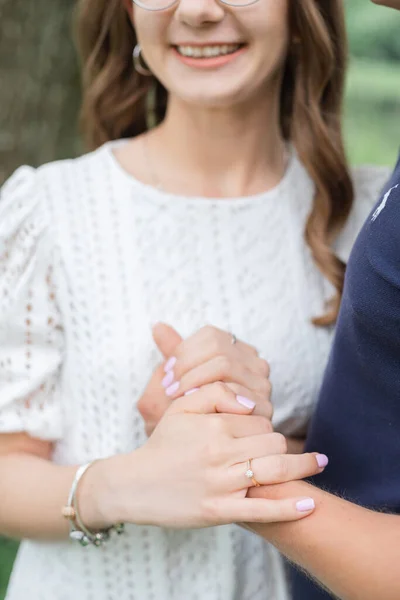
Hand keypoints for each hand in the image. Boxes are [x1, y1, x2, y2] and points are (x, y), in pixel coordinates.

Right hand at [107, 383, 325, 528]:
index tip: (257, 431)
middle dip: (278, 442)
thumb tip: (252, 401)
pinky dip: (289, 509)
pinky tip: (310, 504)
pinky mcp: (219, 512)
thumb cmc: (162, 445)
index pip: (259, 419)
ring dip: (302, 466)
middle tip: (274, 447)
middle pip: (273, 442)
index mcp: (213, 425)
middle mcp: (220, 453)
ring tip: (320, 462)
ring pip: (275, 470)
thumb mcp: (180, 407)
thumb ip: (215, 393)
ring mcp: (221, 485)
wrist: (134, 485)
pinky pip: (262, 511)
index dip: (262, 423)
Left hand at [137, 323, 271, 435]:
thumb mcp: (170, 386)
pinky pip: (238, 392)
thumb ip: (170, 355)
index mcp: (232, 351)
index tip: (166, 373)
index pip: (211, 336)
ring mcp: (262, 385)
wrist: (193, 456)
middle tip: (169, 389)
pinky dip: (212, 399)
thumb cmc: (181, 418)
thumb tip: (157, 325)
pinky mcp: (264, 408)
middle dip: (189, 368)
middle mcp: (252, 363)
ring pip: (227, 366)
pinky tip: (197, 412)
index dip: (185, 352)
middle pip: (220, 349)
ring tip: (178, 400)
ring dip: (197, 382)